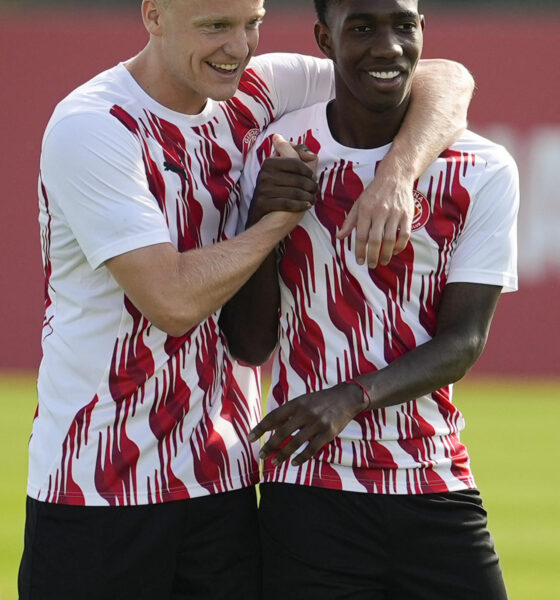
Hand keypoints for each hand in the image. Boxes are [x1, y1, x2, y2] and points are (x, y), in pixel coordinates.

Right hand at [247, 134, 317, 225]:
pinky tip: (306, 206)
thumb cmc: (277, 191)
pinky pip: (287, 203)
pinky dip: (300, 205)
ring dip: (308, 197)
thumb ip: (298, 157)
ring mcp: (262, 189)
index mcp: (269, 162)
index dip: (308, 170)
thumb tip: (312, 155)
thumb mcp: (283, 171)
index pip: (296, 162)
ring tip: (312, 199)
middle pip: (297, 178)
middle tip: (315, 190)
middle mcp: (264, 174)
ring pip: (294, 192)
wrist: (262, 217)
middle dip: (311, 186)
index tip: (313, 177)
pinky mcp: (262, 203)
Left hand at [248, 382, 367, 466]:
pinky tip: (293, 463)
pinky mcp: (328, 433)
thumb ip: (286, 413)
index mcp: (297, 403)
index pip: (274, 416)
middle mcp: (306, 412)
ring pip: (296, 443)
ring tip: (274, 462)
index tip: (249, 438)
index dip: (260, 428)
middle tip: (261, 455)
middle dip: (270, 445)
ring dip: (283, 455)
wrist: (347, 397)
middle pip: (283, 432)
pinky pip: (312, 449)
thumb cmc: (320, 400)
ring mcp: (317, 423)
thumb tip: (268, 426)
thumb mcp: (302, 401)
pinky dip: (301, 458)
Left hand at [337, 169, 413, 267]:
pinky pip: (405, 234)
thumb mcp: (358, 204)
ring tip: (383, 261)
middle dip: (373, 256)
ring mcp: (395, 213)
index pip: (361, 235)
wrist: (395, 176)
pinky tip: (394, 251)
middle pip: (376, 240)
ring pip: (391, 240)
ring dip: (386, 254)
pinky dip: (400, 246)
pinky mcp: (407, 214)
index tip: (360, 261)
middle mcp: (380, 212)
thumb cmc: (374, 192)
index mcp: (366, 210)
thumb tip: (339, 237)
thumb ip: (349, 221)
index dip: (360, 251)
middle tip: (371, 265)